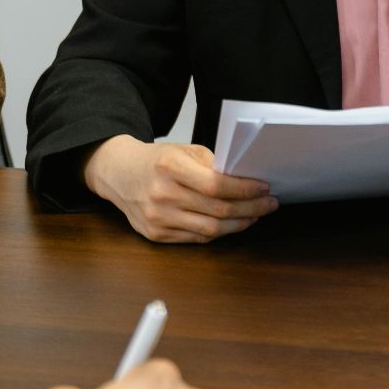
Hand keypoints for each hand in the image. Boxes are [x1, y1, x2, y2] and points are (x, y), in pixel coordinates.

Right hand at [84, 136, 276, 243]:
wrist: (119, 174)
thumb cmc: (156, 161)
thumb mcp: (183, 150)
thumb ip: (212, 165)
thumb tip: (245, 181)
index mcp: (170, 167)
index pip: (217, 185)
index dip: (245, 190)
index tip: (264, 188)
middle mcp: (162, 194)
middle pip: (217, 209)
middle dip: (250, 208)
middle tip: (268, 204)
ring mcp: (158, 218)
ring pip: (210, 229)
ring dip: (239, 224)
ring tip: (254, 215)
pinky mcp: (156, 235)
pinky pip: (196, 238)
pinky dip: (219, 232)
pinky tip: (232, 224)